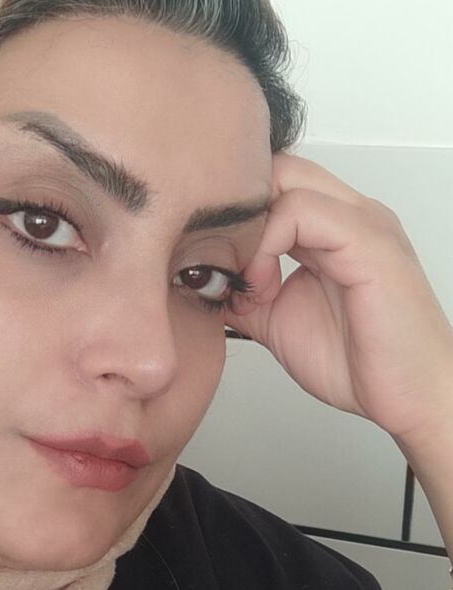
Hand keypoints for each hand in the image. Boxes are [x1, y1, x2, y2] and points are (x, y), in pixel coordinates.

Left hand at [224, 153, 452, 445]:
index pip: (272, 181)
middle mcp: (349, 214)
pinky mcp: (369, 242)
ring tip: (247, 285)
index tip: (211, 265)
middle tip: (220, 264)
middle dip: (235, 212)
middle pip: (275, 168)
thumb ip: (244, 291)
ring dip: (248, 230)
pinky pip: (303, 211)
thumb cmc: (357, 363)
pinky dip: (267, 243)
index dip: (231, 214)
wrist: (406, 397)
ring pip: (284, 180)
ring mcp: (362, 222)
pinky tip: (262, 286)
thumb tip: (206, 281)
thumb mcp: (275, 320)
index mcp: (331, 228)